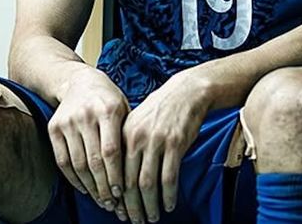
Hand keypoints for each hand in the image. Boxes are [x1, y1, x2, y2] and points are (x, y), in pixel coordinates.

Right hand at [47, 68, 129, 213]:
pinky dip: (73, 179)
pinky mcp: (54, 128)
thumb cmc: (109, 100)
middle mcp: (86, 115)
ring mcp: (67, 122)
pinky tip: (85, 189)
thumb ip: (129, 136)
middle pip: (94, 161)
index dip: (116, 175)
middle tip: (112, 204)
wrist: (79, 82)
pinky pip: (62, 161)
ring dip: (89, 187)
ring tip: (100, 200)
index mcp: (108, 110)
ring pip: (77, 164)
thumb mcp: (124, 109)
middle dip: (103, 187)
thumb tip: (139, 173)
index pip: (111, 151)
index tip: (121, 193)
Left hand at [121, 69, 212, 222]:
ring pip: (148, 184)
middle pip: (129, 182)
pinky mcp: (175, 144)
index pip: (115, 172)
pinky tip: (169, 205)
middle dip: (130, 206)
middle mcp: (136, 139)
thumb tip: (122, 178)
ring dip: (149, 205)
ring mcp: (156, 142)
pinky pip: (169, 177)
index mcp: (123, 134)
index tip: (118, 210)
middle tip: (134, 221)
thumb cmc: (161, 110)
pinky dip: (168, 195)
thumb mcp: (137, 122)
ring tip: (152, 218)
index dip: (116, 196)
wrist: (186, 92)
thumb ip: (127, 146)